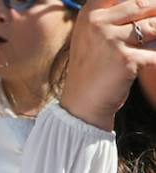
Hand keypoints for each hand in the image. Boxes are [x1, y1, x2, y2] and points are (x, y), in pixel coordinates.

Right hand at [60, 0, 155, 129]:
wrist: (82, 105)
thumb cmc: (92, 70)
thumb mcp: (93, 37)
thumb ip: (114, 17)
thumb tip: (148, 5)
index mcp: (89, 15)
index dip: (141, 2)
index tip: (146, 8)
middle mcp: (98, 23)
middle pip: (144, 5)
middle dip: (155, 14)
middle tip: (152, 28)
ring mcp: (111, 41)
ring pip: (153, 26)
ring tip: (150, 43)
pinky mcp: (126, 59)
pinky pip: (155, 52)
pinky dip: (155, 58)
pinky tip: (149, 62)